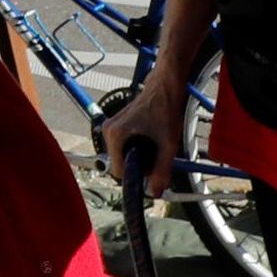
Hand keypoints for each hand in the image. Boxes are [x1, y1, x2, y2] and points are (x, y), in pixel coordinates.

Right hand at [97, 63, 189, 194]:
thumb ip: (162, 169)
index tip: (154, 168)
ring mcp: (112, 127)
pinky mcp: (117, 125)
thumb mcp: (168, 142)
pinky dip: (139, 147)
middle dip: (140, 164)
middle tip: (159, 151)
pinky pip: (125, 146)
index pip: (119, 171)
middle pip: (121, 163)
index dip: (138, 174)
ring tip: (157, 141)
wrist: (166, 84)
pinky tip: (152, 136)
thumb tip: (156, 192)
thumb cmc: (166, 107)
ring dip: (140, 155)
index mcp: (115, 135)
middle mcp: (108, 131)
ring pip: (124, 155)